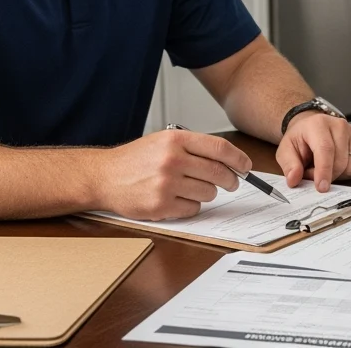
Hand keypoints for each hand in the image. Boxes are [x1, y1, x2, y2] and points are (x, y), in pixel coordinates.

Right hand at [97, 129, 248, 220]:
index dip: (238, 159)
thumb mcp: (164, 141)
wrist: (104, 176)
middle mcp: (172, 160)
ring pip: (208, 193)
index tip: (246, 166)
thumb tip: (230, 161)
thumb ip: (195, 148)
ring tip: (191, 188)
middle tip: (231, 182)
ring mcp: (166, 184)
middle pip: (218, 173)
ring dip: (207, 193)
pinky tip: (177, 199)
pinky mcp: (160, 206)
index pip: (220, 148)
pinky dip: (191, 206)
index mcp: (176, 141)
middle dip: (230, 180)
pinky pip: (193, 209)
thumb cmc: (136, 159)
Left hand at [275, 111, 350, 191]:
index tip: (321, 187)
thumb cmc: (301, 139)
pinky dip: (350, 174)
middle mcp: (340, 125)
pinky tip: (339, 166)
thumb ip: (289, 165)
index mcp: (318, 124)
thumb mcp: (286, 150)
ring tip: (326, 167)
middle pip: (340, 162)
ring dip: (338, 176)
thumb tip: (294, 179)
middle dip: (327, 176)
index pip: (325, 149)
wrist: (312, 127)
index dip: (324, 171)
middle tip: (313, 172)